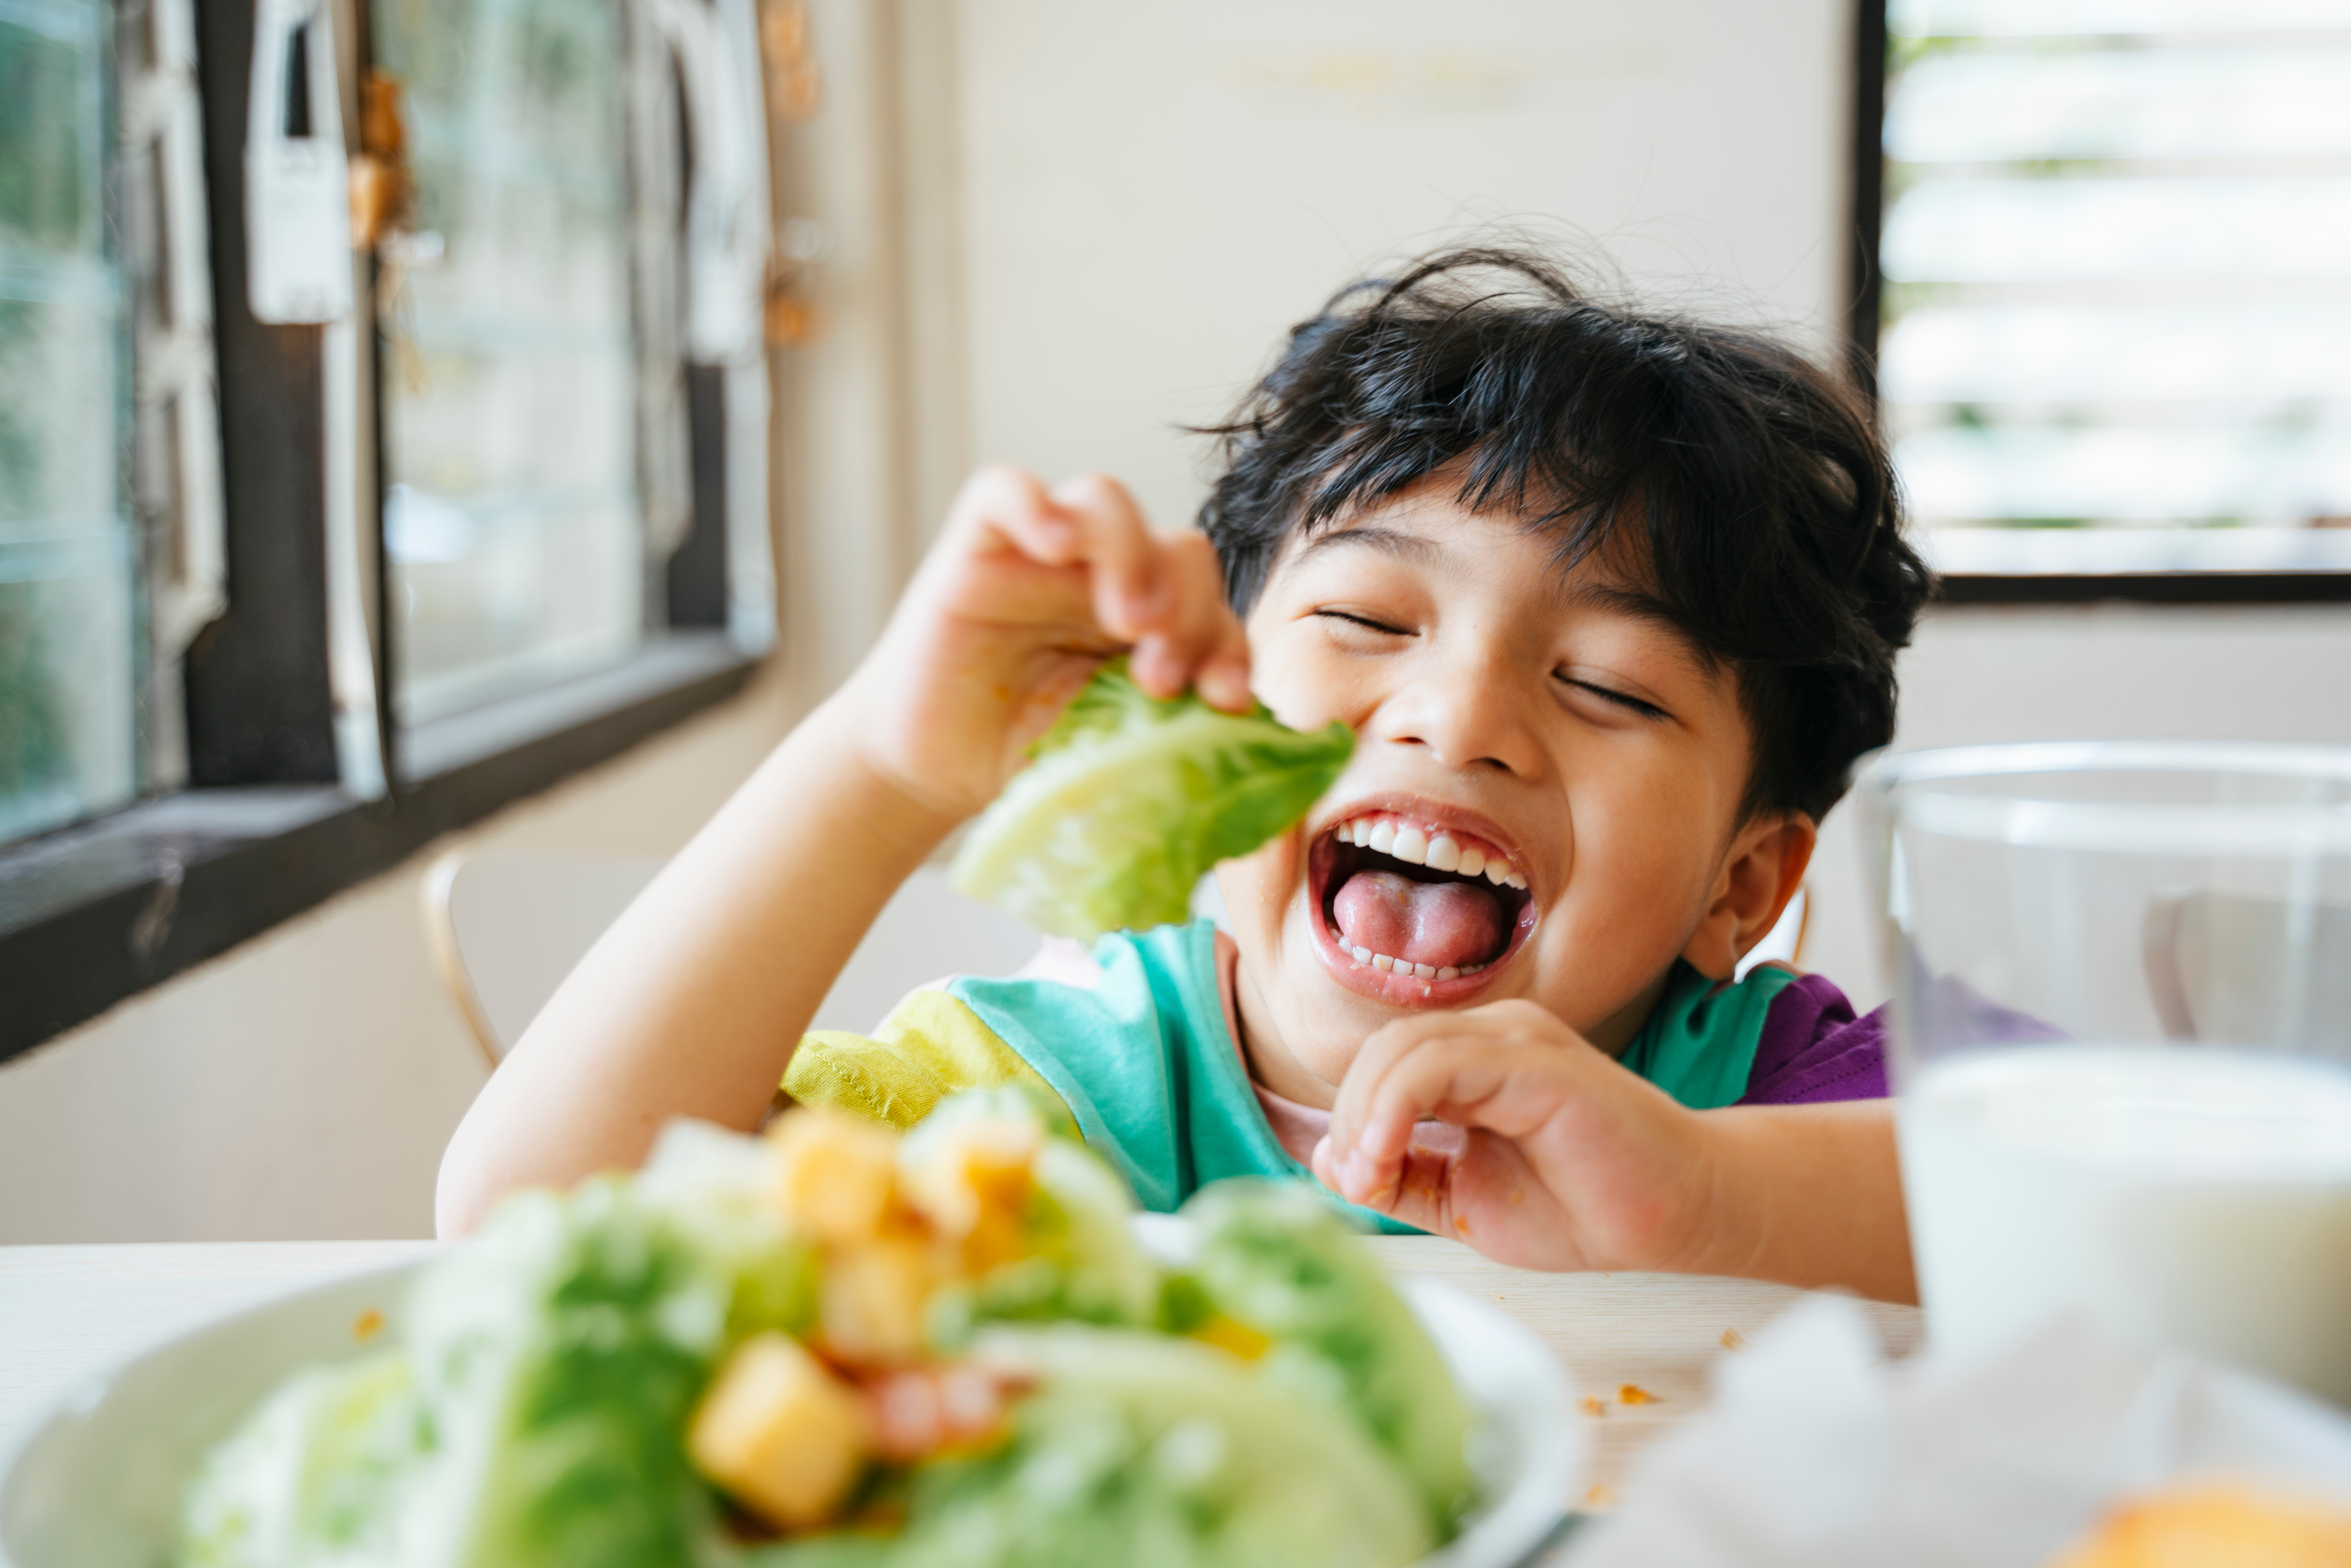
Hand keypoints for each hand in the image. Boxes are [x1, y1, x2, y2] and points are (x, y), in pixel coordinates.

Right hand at [840, 467, 1251, 821]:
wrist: (930, 772)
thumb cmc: (1024, 759)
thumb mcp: (1114, 748)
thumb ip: (1175, 730)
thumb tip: (1253, 734)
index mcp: (1151, 622)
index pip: (1213, 605)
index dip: (1230, 644)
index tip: (1224, 700)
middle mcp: (1103, 577)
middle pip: (1178, 549)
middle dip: (1190, 609)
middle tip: (1160, 678)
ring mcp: (1040, 555)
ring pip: (1106, 502)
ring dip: (1132, 556)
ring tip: (1127, 620)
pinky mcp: (976, 548)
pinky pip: (1004, 492)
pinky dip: (1033, 505)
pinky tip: (1053, 543)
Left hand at [1313, 999, 1718, 1271]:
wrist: (1675, 1218)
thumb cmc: (1580, 1208)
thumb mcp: (1463, 1201)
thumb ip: (1402, 1178)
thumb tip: (1328, 1160)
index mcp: (1475, 1059)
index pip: (1382, 1063)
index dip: (1350, 1119)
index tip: (1352, 1184)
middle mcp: (1495, 1035)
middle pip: (1383, 1049)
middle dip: (1351, 1117)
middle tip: (1357, 1181)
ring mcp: (1518, 1039)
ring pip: (1403, 1046)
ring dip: (1366, 1113)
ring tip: (1371, 1173)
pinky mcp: (1538, 1061)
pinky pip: (1440, 1061)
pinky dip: (1396, 1103)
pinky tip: (1389, 1154)